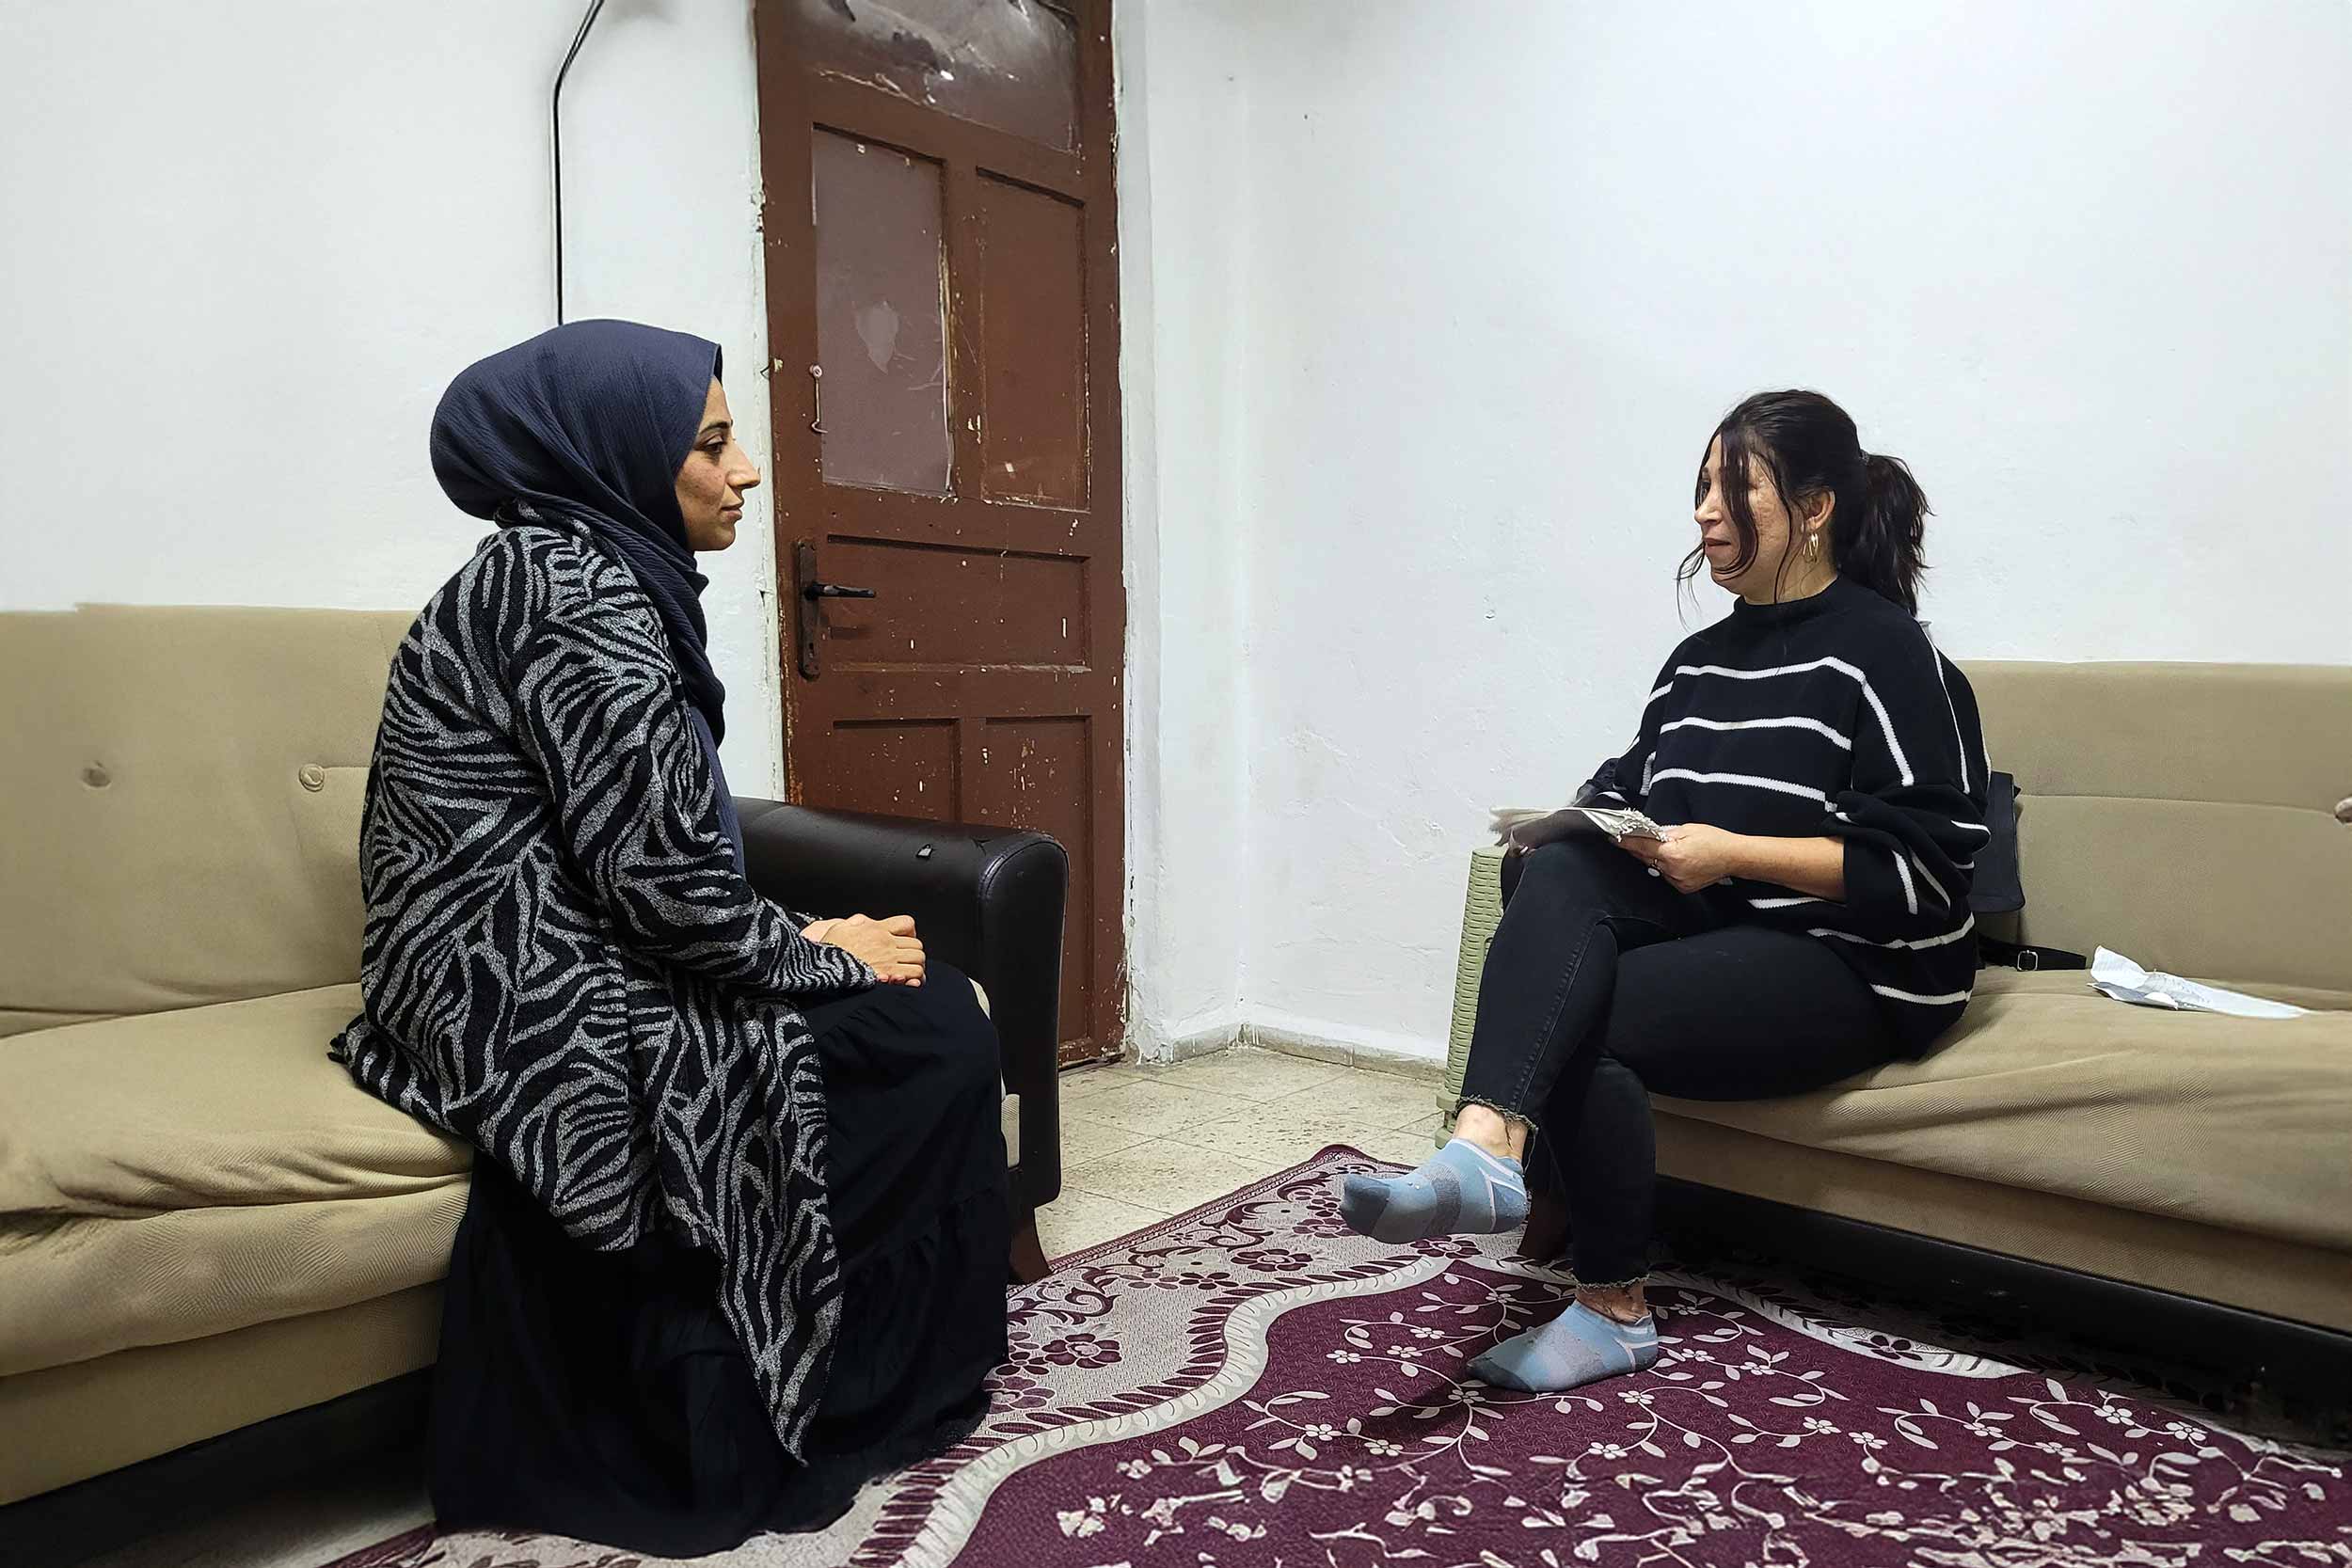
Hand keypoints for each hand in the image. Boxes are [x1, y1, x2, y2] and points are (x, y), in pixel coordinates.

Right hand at [805, 913, 924, 984]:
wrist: (823, 967)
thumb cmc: (829, 950)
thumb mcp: (839, 929)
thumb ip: (855, 923)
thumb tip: (862, 921)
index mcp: (876, 928)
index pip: (907, 923)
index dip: (910, 932)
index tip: (905, 940)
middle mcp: (885, 942)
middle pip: (917, 944)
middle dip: (914, 953)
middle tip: (908, 961)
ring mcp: (889, 959)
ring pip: (919, 960)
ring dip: (917, 967)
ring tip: (910, 974)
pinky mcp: (889, 975)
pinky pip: (914, 975)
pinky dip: (915, 979)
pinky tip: (909, 983)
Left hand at [1616, 823, 1743, 893]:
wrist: (1734, 857)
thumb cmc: (1715, 840)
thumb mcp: (1687, 829)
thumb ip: (1666, 833)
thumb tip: (1651, 834)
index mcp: (1672, 854)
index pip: (1641, 847)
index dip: (1626, 842)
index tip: (1614, 839)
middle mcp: (1673, 870)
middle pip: (1646, 859)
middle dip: (1641, 849)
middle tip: (1636, 839)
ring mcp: (1678, 881)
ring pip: (1656, 868)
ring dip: (1656, 859)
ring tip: (1670, 849)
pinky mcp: (1683, 887)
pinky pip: (1667, 876)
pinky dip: (1667, 868)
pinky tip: (1678, 860)